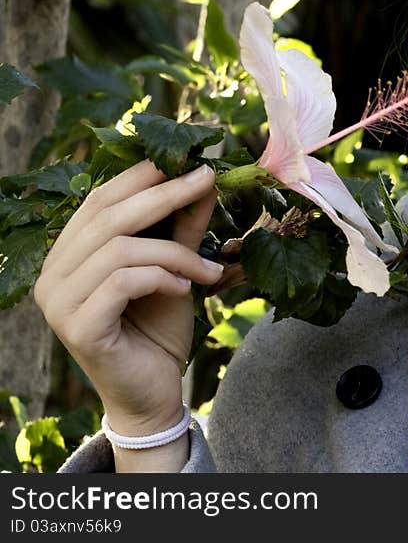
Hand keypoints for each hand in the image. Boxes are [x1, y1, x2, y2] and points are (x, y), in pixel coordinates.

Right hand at [34, 159, 222, 435]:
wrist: (154, 393)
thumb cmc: (159, 329)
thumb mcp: (175, 268)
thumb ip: (183, 227)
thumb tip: (204, 178)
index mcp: (70, 253)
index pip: (100, 199)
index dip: (142, 174)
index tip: (189, 159)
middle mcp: (53, 274)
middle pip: (108, 215)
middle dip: (164, 193)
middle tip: (208, 178)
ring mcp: (58, 302)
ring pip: (119, 248)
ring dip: (176, 253)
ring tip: (209, 269)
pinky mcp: (77, 327)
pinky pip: (122, 282)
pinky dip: (163, 278)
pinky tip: (187, 289)